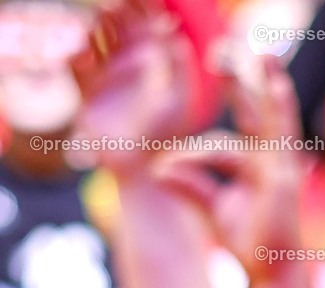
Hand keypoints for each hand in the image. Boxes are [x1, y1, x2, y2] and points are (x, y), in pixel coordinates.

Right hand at [70, 0, 198, 172]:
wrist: (144, 166)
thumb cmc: (166, 134)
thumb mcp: (179, 99)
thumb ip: (180, 69)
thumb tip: (177, 35)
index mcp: (145, 66)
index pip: (140, 31)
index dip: (142, 14)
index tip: (150, 5)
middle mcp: (121, 68)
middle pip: (115, 31)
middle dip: (118, 14)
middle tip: (118, 3)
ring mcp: (102, 80)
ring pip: (94, 44)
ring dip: (96, 29)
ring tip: (102, 17)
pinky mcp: (86, 97)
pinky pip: (76, 73)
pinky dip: (76, 60)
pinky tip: (84, 52)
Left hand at [149, 52, 306, 287]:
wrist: (271, 271)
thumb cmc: (249, 242)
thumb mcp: (216, 207)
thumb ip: (192, 184)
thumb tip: (158, 169)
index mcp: (262, 167)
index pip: (237, 136)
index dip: (207, 136)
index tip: (173, 150)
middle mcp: (275, 162)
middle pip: (260, 114)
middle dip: (247, 83)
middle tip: (230, 53)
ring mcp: (282, 168)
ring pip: (273, 119)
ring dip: (268, 87)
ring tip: (263, 58)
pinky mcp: (282, 178)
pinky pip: (270, 142)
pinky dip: (271, 114)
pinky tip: (271, 92)